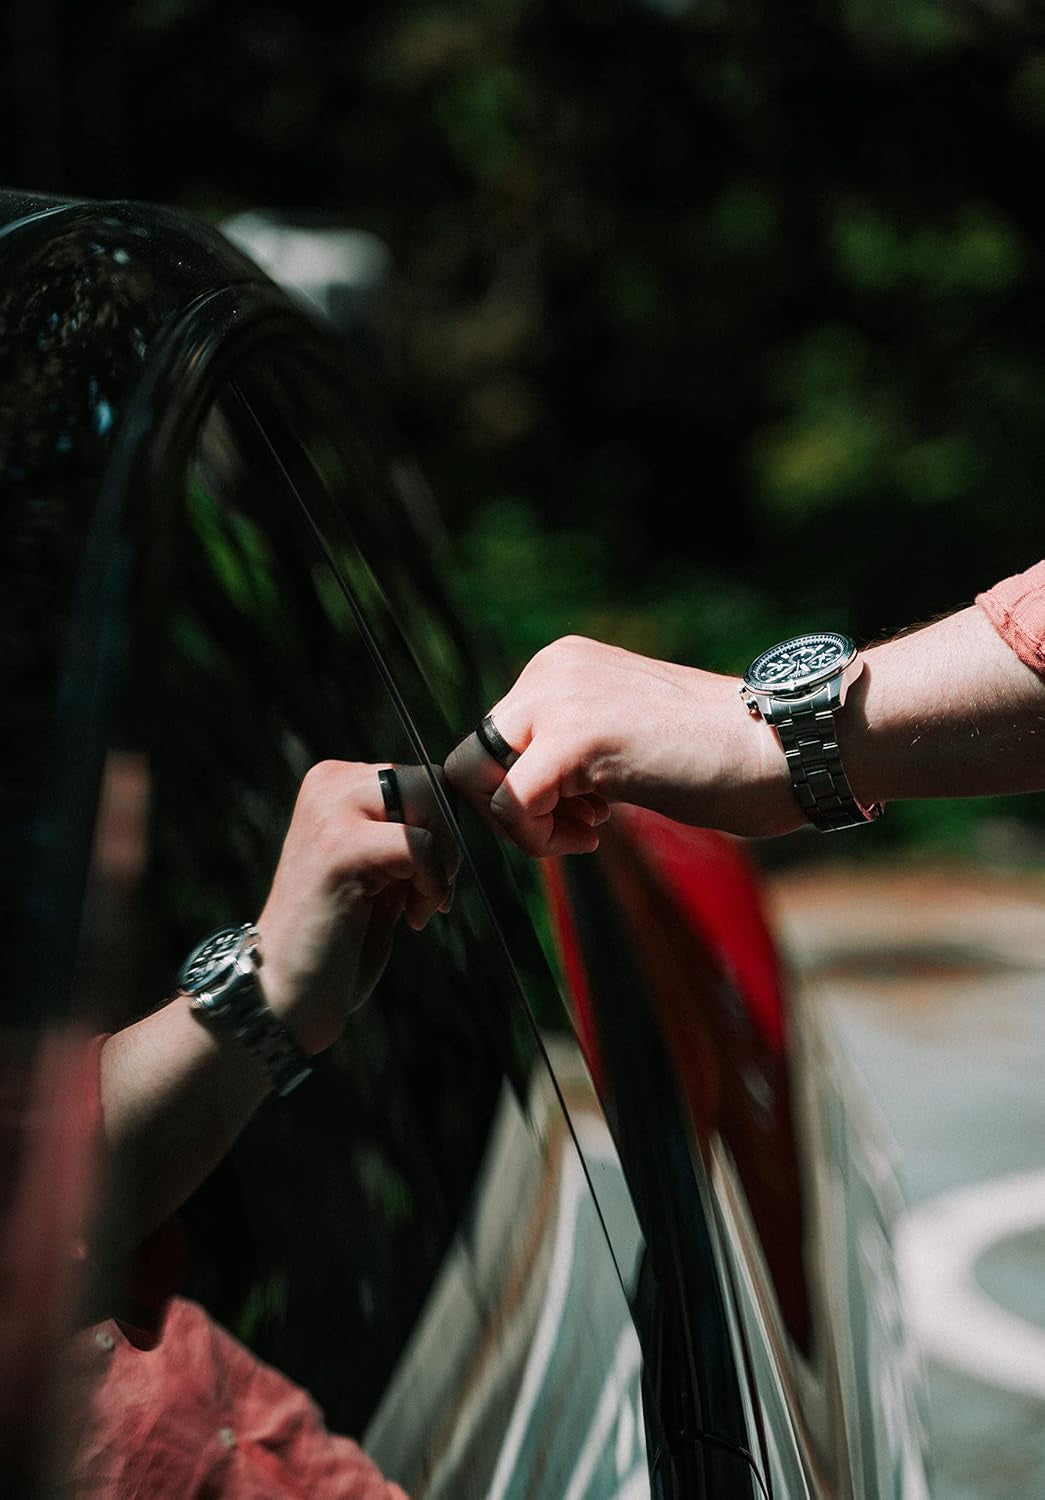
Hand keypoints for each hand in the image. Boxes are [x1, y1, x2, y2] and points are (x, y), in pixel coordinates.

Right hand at [254, 760, 457, 1054]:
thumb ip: (409, 833)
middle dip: (446, 841)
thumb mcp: (381, 870)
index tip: (427, 880)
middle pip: (430, 782)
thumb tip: (460, 805)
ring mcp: (328, 812)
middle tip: (429, 894)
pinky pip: (418, 844)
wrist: (287, 995)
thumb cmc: (339, 940)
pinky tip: (413, 918)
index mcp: (334, 783)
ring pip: (427, 803)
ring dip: (441, 863)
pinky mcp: (339, 847)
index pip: (423, 776)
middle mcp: (328, 785)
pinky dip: (432, 884)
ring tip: (416, 907)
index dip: (443, 830)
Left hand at [444, 635, 800, 855]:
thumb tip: (513, 792)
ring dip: (522, 824)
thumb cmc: (720, 756)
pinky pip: (509, 803)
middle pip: (471, 755)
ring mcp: (559, 698)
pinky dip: (538, 838)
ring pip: (473, 776)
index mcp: (563, 664)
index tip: (580, 810)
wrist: (785, 747)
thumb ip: (570, 747)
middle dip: (513, 807)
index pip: (494, 737)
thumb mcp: (626, 738)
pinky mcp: (574, 738)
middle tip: (579, 824)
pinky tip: (594, 834)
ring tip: (588, 828)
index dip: (522, 789)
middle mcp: (551, 668)